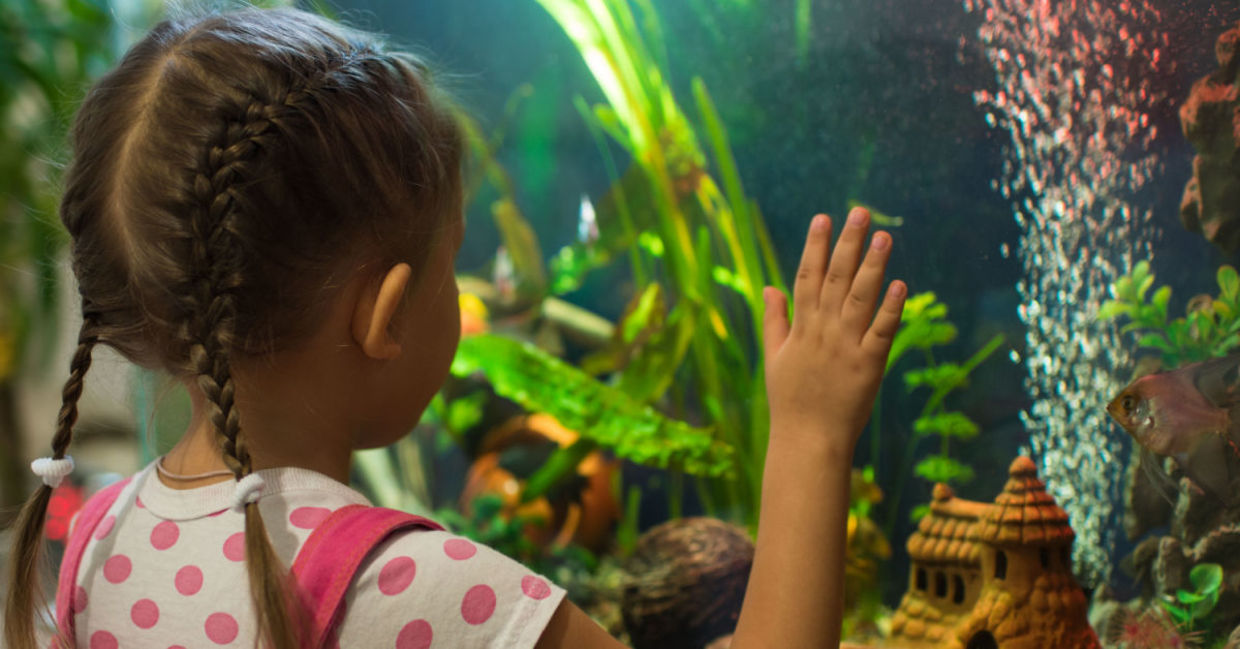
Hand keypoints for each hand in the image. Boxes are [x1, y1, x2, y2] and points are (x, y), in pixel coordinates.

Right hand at [762, 207, 905, 450]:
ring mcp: (846, 347)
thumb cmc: (790, 401)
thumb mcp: (773, 358)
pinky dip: (891, 308)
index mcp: (801, 327)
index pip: (807, 276)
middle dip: (848, 243)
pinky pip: (882, 331)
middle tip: (860, 212)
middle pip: (836, 278)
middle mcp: (823, 331)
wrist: (807, 441)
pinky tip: (900, 284)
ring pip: (861, 298)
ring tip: (884, 236)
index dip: (815, 246)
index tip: (822, 217)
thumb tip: (769, 287)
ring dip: (873, 265)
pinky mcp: (869, 365)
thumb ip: (774, 320)